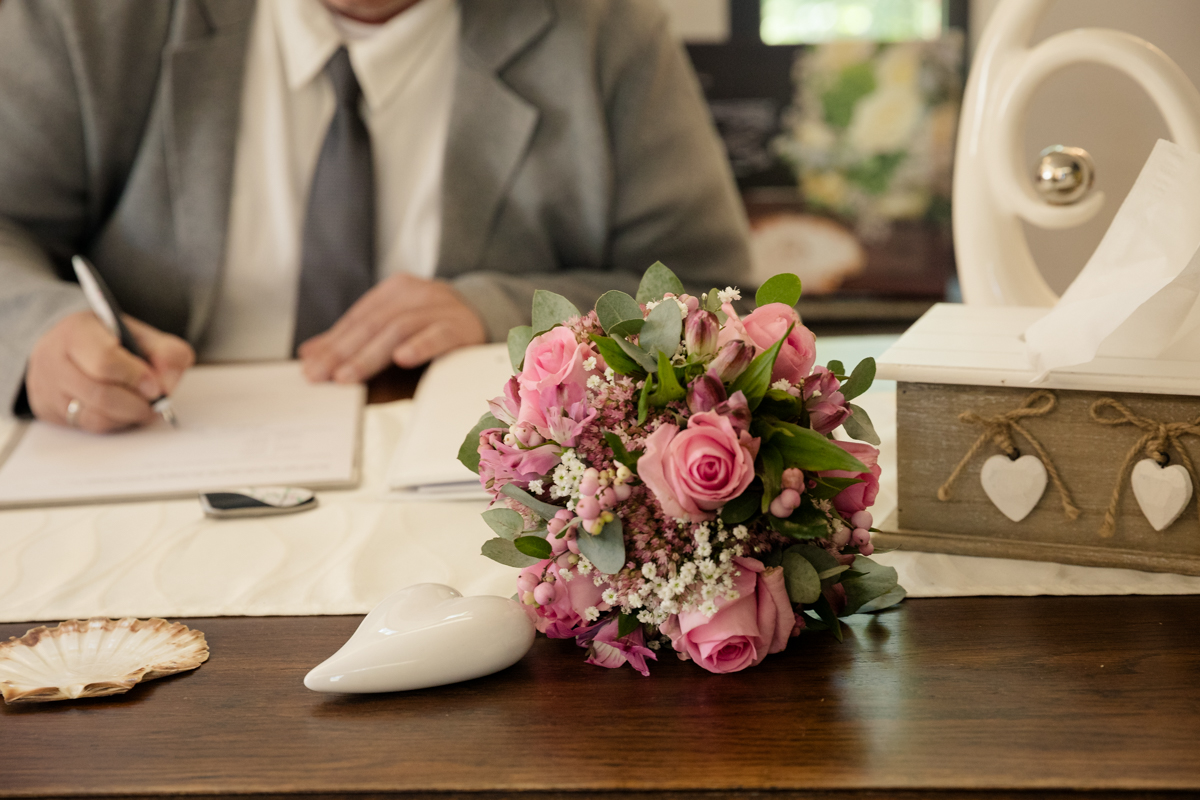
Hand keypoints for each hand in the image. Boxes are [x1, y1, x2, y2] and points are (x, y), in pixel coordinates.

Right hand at [26, 311, 195, 432]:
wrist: (70, 346)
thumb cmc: (109, 340)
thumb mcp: (142, 334)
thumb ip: (166, 352)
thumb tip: (167, 384)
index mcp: (77, 331)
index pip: (105, 360)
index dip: (136, 377)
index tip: (155, 385)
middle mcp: (53, 359)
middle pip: (100, 394)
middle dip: (136, 403)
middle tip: (155, 402)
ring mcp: (48, 387)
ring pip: (94, 416)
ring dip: (128, 416)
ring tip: (145, 407)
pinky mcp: (49, 410)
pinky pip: (88, 426)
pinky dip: (115, 423)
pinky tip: (125, 413)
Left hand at [297, 274, 485, 382]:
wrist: (488, 318)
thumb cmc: (434, 327)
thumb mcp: (393, 327)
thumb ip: (353, 339)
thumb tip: (309, 354)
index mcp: (396, 291)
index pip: (357, 318)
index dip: (332, 343)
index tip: (310, 367)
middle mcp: (417, 293)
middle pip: (373, 324)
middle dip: (343, 352)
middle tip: (320, 376)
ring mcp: (441, 307)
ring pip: (399, 329)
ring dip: (370, 355)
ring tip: (347, 376)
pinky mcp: (463, 325)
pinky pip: (440, 334)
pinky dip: (421, 345)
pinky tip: (402, 359)